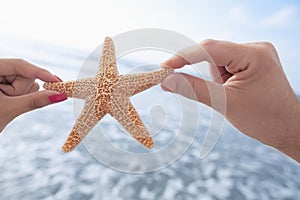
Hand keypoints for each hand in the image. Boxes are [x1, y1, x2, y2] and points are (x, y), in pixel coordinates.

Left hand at [0, 59, 66, 131]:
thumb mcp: (10, 109)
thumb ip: (36, 100)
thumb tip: (60, 96)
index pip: (19, 65)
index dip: (40, 72)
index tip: (57, 81)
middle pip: (23, 74)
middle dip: (21, 91)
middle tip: (9, 103)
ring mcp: (0, 79)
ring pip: (24, 82)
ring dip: (20, 96)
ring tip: (4, 106)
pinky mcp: (4, 86)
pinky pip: (21, 88)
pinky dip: (19, 97)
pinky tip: (7, 105)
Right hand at [161, 39, 299, 161]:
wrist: (287, 128)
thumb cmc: (263, 119)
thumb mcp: (224, 103)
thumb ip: (193, 89)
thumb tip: (167, 80)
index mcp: (254, 55)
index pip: (210, 49)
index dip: (184, 57)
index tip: (164, 66)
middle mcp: (256, 48)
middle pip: (214, 54)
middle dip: (208, 76)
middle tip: (202, 91)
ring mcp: (255, 54)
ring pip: (218, 61)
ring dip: (217, 80)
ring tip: (233, 97)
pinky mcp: (253, 61)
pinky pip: (226, 65)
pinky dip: (222, 79)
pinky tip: (235, 92)